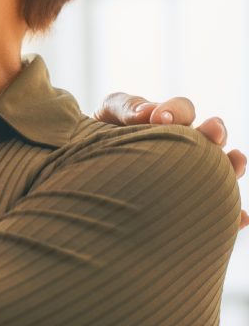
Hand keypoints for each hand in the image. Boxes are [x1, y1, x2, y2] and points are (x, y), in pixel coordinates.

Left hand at [97, 92, 247, 228]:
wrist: (92, 173)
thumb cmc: (99, 137)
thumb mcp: (108, 115)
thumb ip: (125, 108)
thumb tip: (147, 113)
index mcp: (168, 121)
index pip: (182, 110)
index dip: (175, 111)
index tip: (158, 119)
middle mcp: (188, 144)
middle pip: (211, 135)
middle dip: (215, 131)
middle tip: (210, 133)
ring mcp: (193, 173)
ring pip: (223, 168)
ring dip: (233, 164)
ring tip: (235, 163)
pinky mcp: (192, 203)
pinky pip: (220, 210)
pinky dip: (234, 215)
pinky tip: (241, 218)